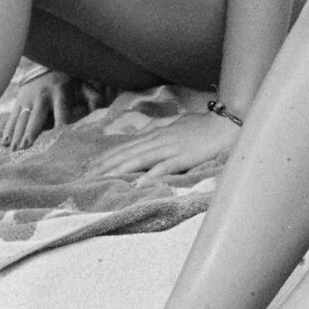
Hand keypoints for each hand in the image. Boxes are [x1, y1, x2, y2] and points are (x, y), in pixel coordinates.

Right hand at [2, 70, 106, 149]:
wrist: (46, 62)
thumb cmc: (69, 78)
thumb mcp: (82, 84)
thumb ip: (93, 97)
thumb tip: (102, 108)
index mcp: (60, 93)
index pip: (62, 114)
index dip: (61, 127)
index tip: (58, 141)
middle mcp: (43, 97)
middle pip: (37, 118)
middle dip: (31, 132)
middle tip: (26, 147)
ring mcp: (28, 99)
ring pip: (22, 120)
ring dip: (17, 135)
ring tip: (14, 150)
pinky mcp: (19, 101)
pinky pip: (12, 117)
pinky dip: (8, 130)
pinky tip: (4, 143)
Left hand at [98, 110, 239, 181]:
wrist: (225, 124)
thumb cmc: (202, 127)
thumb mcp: (175, 127)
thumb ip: (158, 132)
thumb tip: (143, 136)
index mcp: (156, 135)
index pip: (125, 146)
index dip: (106, 156)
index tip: (88, 166)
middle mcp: (158, 140)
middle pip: (126, 153)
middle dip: (103, 165)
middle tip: (83, 176)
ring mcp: (170, 148)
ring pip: (138, 159)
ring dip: (118, 169)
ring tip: (100, 179)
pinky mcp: (183, 157)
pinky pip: (164, 167)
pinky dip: (149, 176)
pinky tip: (137, 184)